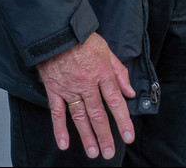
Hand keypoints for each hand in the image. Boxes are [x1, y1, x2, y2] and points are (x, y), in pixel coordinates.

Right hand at [36, 33, 135, 158]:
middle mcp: (87, 84)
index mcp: (103, 74)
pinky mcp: (54, 91)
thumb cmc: (84, 40)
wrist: (58, 33)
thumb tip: (130, 93)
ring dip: (87, 136)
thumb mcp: (108, 52)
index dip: (123, 121)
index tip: (128, 136)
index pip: (116, 102)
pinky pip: (57, 113)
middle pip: (98, 114)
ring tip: (93, 152)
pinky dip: (59, 129)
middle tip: (110, 152)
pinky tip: (64, 144)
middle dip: (105, 136)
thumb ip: (120, 73)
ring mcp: (69, 89)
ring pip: (80, 117)